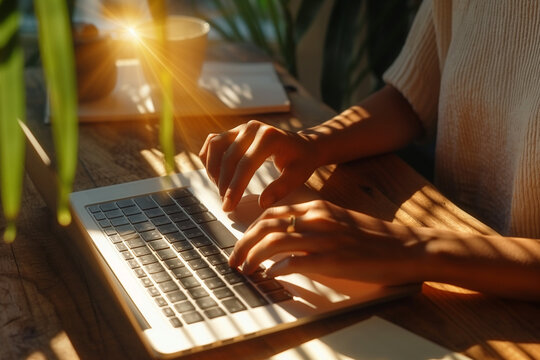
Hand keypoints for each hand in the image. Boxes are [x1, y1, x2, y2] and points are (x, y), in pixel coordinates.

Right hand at [199, 120, 320, 211]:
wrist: (303, 145)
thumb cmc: (301, 161)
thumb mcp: (298, 176)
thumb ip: (281, 189)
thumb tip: (262, 202)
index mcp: (269, 137)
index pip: (246, 164)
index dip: (235, 187)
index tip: (229, 206)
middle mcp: (253, 128)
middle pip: (228, 157)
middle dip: (224, 184)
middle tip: (226, 204)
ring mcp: (242, 127)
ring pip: (215, 146)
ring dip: (213, 170)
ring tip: (221, 190)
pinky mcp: (234, 131)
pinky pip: (213, 143)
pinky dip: (209, 159)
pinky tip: (215, 176)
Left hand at [228, 200, 426, 284]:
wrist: (406, 246)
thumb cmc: (372, 236)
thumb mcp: (338, 220)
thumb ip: (311, 224)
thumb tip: (284, 238)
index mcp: (316, 207)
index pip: (270, 214)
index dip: (249, 230)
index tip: (241, 244)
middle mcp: (316, 218)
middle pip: (266, 226)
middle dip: (243, 244)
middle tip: (234, 260)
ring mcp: (324, 238)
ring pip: (274, 242)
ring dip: (253, 257)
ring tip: (245, 270)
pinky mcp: (333, 259)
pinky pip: (295, 261)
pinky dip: (278, 268)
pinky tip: (271, 275)